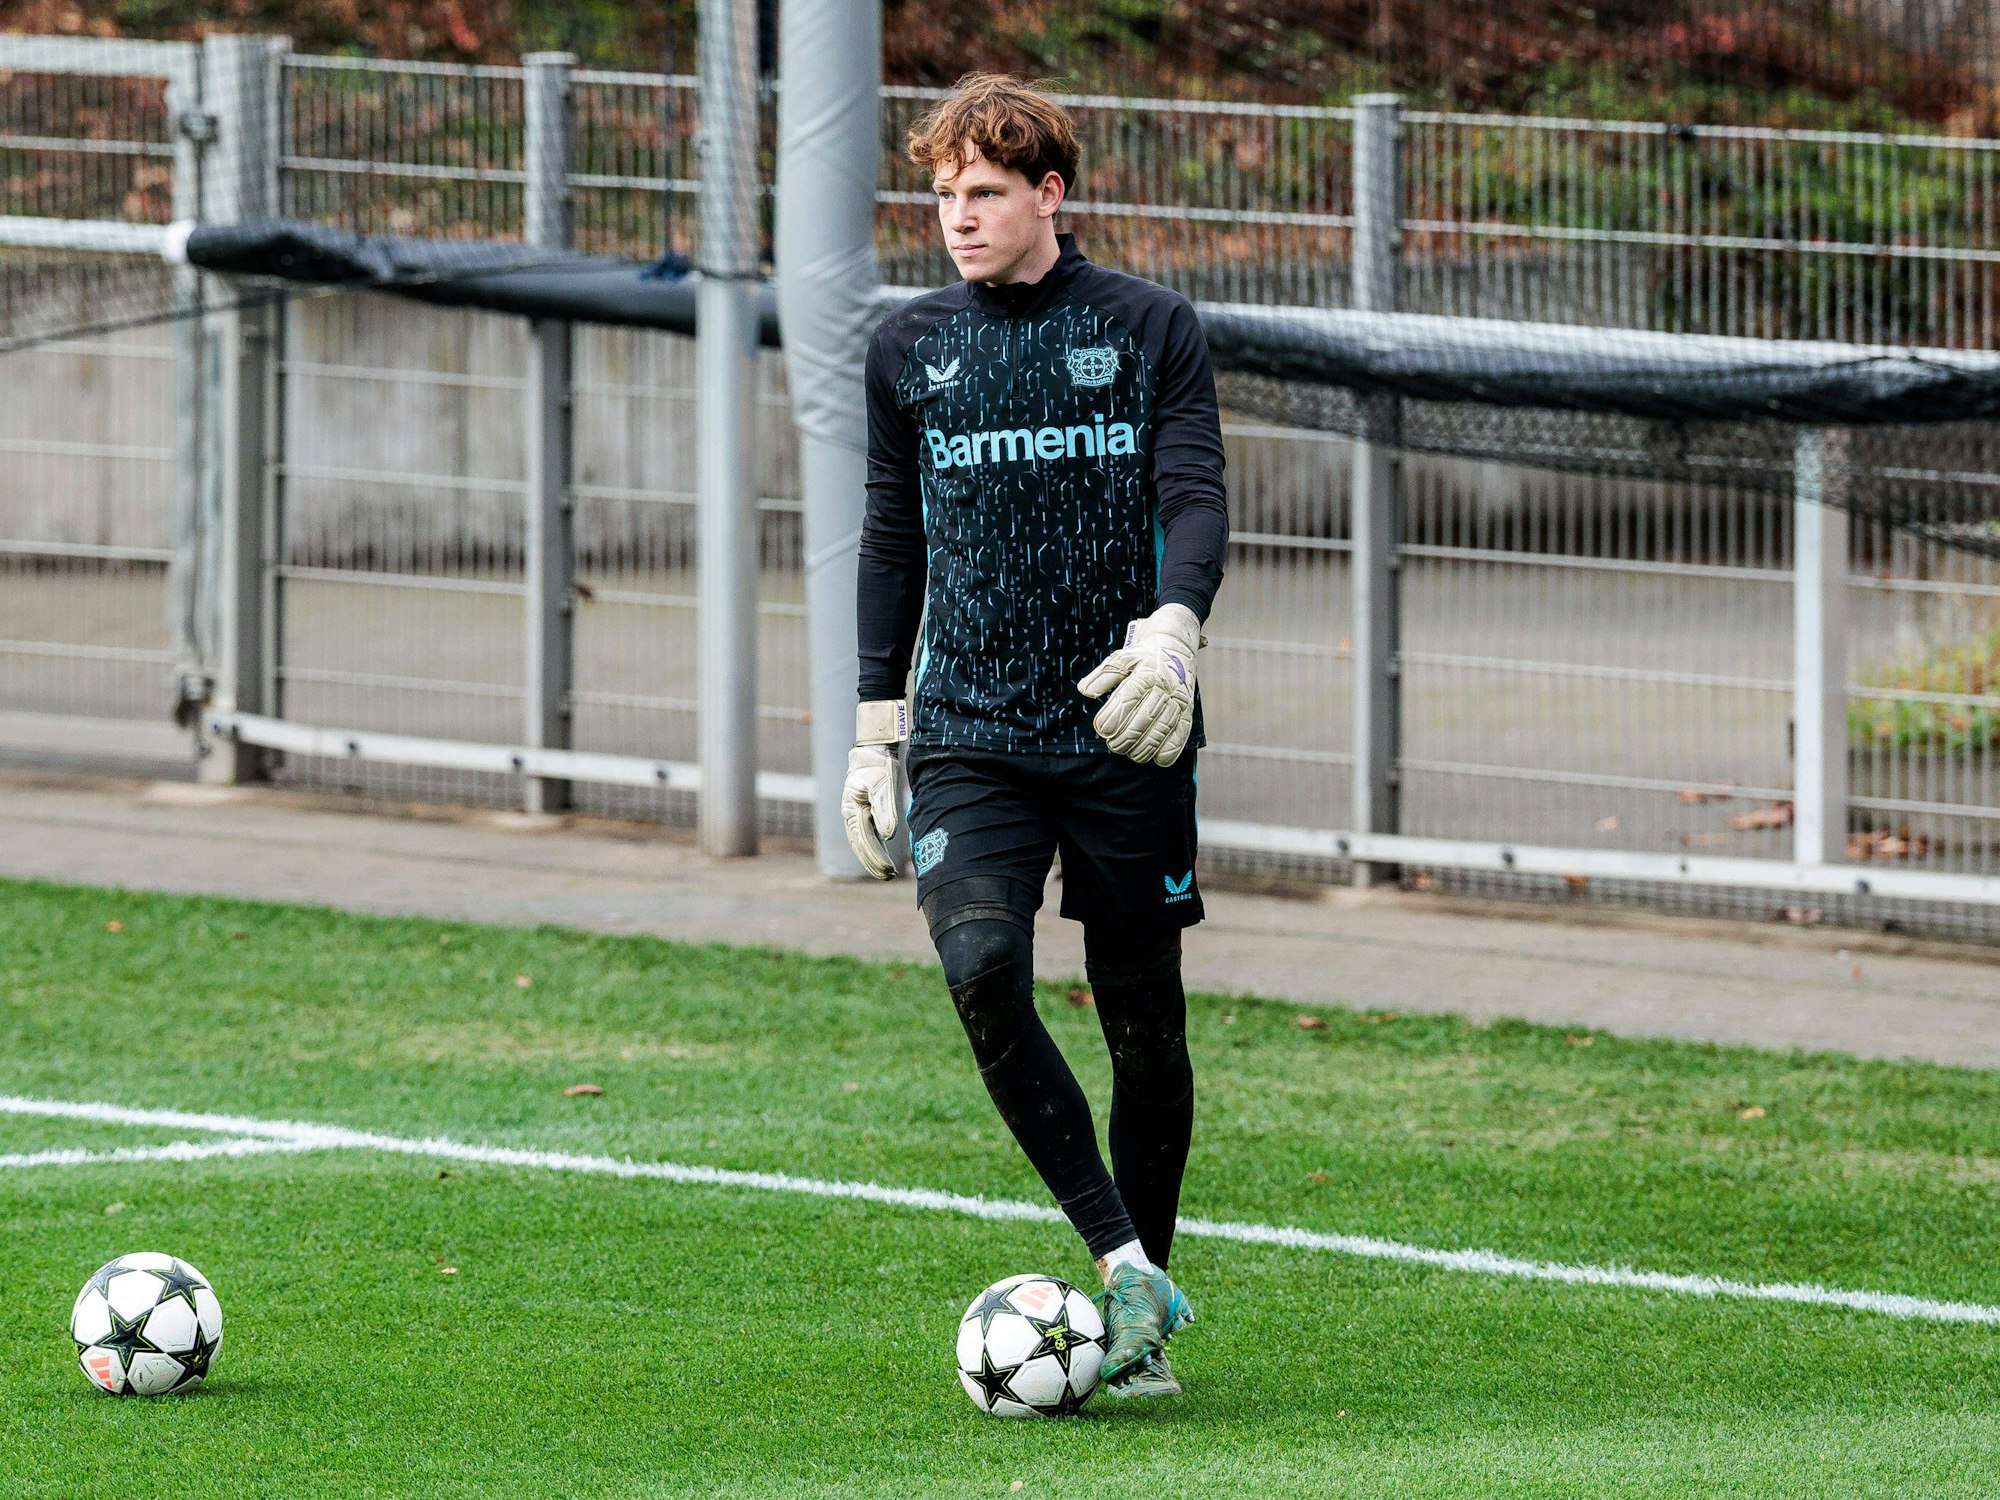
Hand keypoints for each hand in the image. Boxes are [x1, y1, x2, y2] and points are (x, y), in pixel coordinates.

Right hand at [842, 700, 908, 879]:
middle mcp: (850, 814)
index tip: (888, 869)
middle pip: (861, 845)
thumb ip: (885, 810)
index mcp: (852, 808)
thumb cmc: (878, 766)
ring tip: (887, 874)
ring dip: (873, 860)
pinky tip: (883, 860)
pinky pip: (867, 836)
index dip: (876, 856)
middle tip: (889, 876)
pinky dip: (874, 850)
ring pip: (862, 843)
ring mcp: (855, 815)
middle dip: (874, 863)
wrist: (873, 751)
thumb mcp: (884, 784)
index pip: (864, 839)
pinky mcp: (863, 813)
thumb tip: (888, 836)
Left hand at [1077, 603, 1201, 765]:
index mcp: (1146, 672)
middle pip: (1144, 719)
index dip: (1113, 717)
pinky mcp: (1188, 711)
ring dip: (1143, 747)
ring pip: (1161, 730)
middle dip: (1125, 738)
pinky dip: (1169, 750)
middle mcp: (1164, 687)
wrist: (1177, 643)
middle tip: (1113, 744)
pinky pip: (1181, 735)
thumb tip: (1085, 691)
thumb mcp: (1120, 658)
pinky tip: (1155, 758)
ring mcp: (1179, 700)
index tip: (1101, 729)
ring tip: (1129, 752)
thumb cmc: (1143, 654)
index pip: (1128, 699)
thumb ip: (1102, 676)